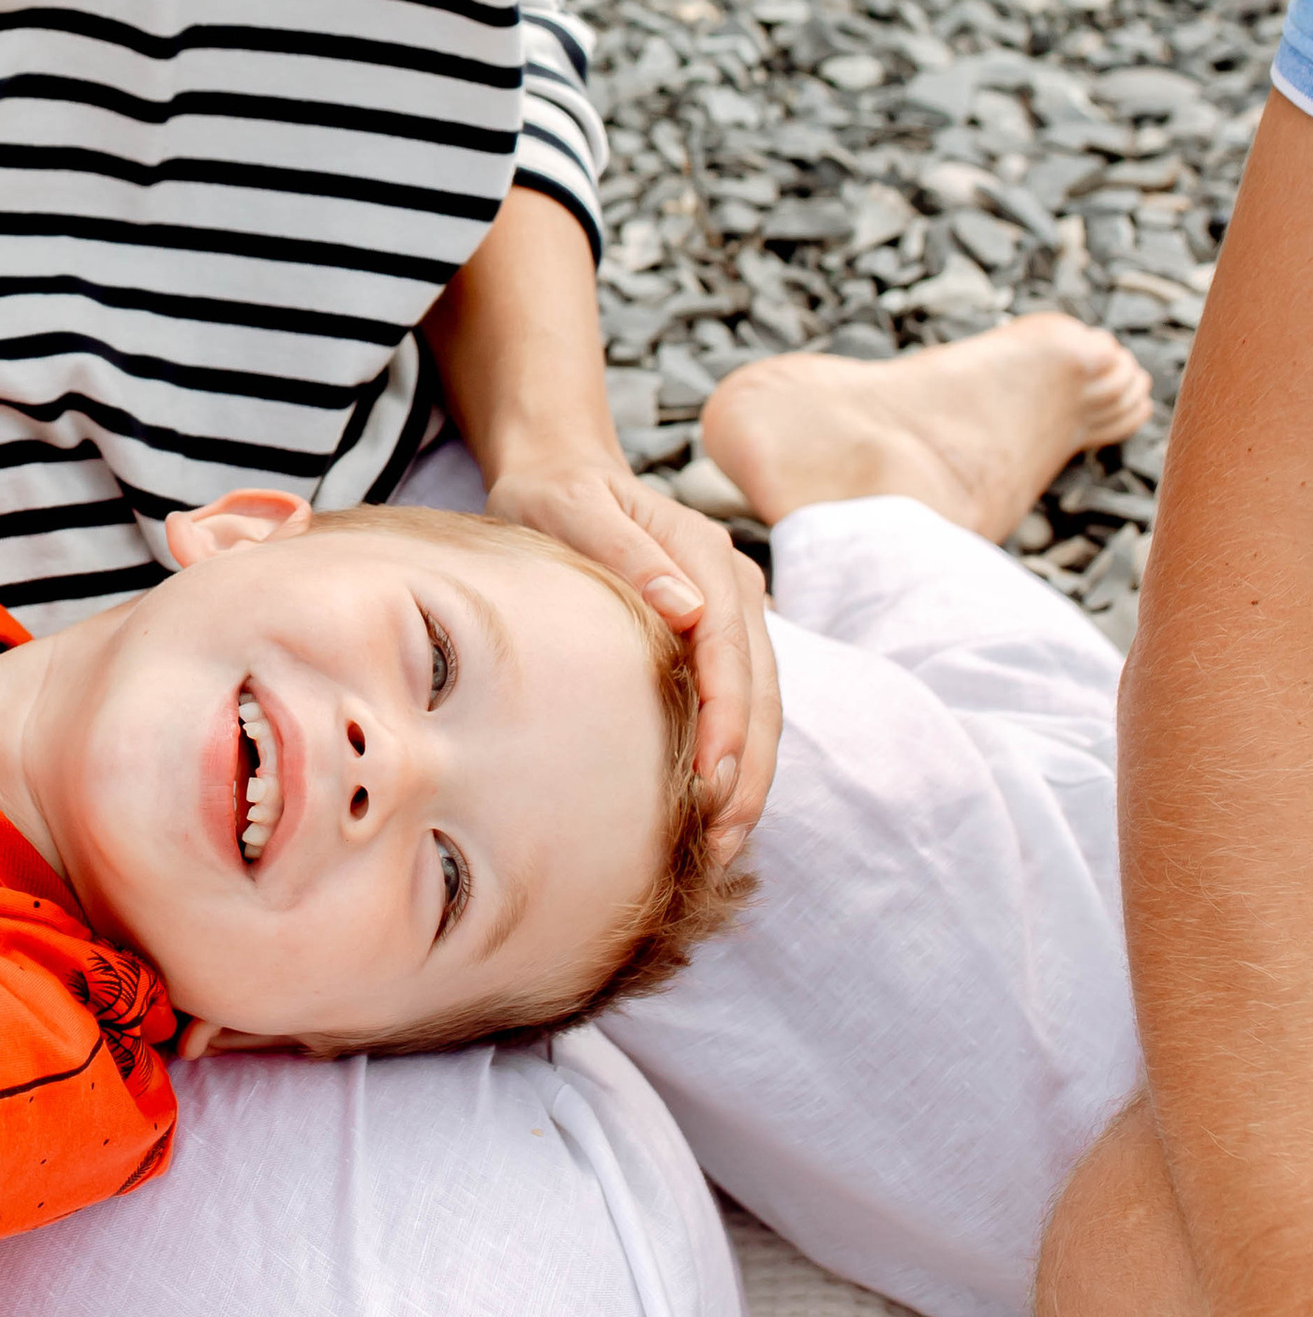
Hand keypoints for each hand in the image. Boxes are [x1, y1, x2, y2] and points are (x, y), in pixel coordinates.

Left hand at [478, 455, 780, 859]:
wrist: (561, 472)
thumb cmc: (555, 495)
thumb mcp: (570, 509)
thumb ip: (626, 552)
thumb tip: (687, 608)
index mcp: (705, 555)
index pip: (730, 649)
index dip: (727, 719)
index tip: (712, 780)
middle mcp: (733, 586)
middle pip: (761, 689)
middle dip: (748, 769)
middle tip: (723, 842)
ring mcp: (732, 614)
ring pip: (760, 706)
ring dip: (748, 776)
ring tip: (724, 844)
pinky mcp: (716, 638)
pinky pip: (739, 704)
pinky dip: (735, 758)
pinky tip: (714, 808)